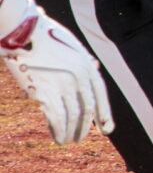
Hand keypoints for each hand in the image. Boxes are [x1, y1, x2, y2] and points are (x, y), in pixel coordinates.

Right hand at [1, 12, 110, 144]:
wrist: (24, 31)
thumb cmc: (46, 36)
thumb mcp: (73, 47)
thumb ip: (83, 60)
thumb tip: (94, 69)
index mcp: (87, 66)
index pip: (100, 95)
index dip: (104, 113)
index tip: (107, 128)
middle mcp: (78, 77)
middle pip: (88, 108)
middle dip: (87, 126)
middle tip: (82, 138)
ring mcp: (62, 85)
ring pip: (73, 116)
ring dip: (72, 132)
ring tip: (69, 140)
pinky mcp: (44, 92)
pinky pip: (55, 117)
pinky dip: (57, 130)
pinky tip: (57, 138)